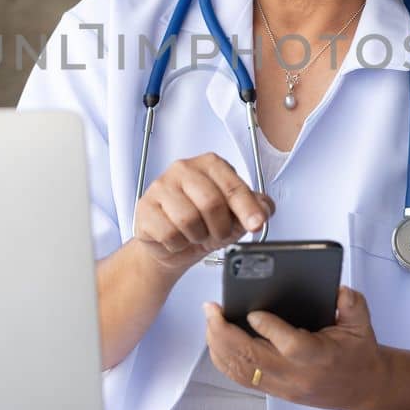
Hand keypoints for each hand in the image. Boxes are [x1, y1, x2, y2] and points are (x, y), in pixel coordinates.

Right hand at [132, 153, 274, 274]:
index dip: (247, 208)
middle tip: (217, 234)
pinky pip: (169, 233)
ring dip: (197, 237)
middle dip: (220, 228)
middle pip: (211, 202)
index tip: (256, 223)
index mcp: (210, 164)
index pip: (232, 185)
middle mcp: (183, 169)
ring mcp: (160, 186)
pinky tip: (177, 238)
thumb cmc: (204, 224)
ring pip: (188, 219)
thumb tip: (264, 207)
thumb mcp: (235, 216)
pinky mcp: (144, 208)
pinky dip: (178, 244)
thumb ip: (255, 208)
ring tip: (196, 234)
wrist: (173, 245)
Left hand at [203, 286, 386, 409]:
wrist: (363, 388)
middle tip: (212, 310)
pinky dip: (223, 360)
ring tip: (210, 320)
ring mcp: (283, 387)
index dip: (267, 327)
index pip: (289, 345)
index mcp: (319, 357)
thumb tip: (333, 287)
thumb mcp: (361, 322)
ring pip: (241, 370)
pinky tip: (216, 341)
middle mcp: (297, 375)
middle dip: (226, 333)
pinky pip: (241, 378)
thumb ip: (350, 302)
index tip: (252, 310)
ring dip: (219, 346)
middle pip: (252, 359)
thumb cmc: (359, 354)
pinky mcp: (275, 392)